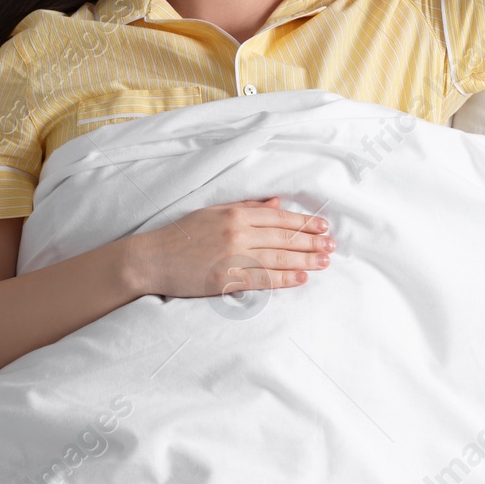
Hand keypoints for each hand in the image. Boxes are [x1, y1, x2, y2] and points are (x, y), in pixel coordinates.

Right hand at [122, 196, 333, 298]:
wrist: (151, 259)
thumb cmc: (181, 234)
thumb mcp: (213, 212)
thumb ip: (246, 207)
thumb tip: (277, 204)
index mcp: (235, 214)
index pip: (279, 218)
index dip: (305, 222)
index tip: (324, 226)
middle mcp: (237, 233)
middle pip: (284, 237)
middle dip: (312, 242)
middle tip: (333, 245)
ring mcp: (232, 257)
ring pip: (278, 258)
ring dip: (305, 260)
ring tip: (325, 261)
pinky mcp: (226, 279)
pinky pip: (262, 279)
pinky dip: (284, 279)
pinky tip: (301, 279)